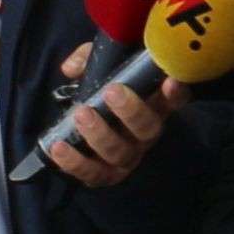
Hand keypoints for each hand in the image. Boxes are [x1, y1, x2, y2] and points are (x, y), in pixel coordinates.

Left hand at [42, 65, 179, 188]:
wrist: (88, 123)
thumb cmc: (103, 92)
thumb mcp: (100, 66)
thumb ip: (88, 60)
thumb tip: (71, 68)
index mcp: (152, 106)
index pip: (173, 100)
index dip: (175, 94)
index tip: (169, 82)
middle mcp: (144, 135)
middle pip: (148, 129)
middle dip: (131, 111)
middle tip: (111, 91)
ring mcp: (126, 156)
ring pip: (120, 153)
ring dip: (100, 134)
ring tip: (80, 114)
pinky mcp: (105, 174)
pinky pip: (93, 174)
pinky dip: (75, 163)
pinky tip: (58, 147)